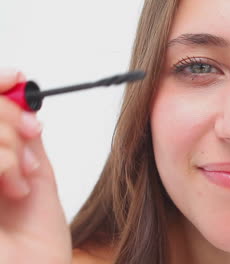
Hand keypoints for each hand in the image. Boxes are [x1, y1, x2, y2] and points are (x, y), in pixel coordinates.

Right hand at [0, 68, 71, 262]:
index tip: (18, 78)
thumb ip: (20, 134)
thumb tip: (20, 92)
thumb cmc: (36, 238)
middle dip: (8, 116)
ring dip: (10, 145)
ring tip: (24, 179)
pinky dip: (4, 162)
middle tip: (34, 133)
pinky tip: (16, 189)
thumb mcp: (34, 173)